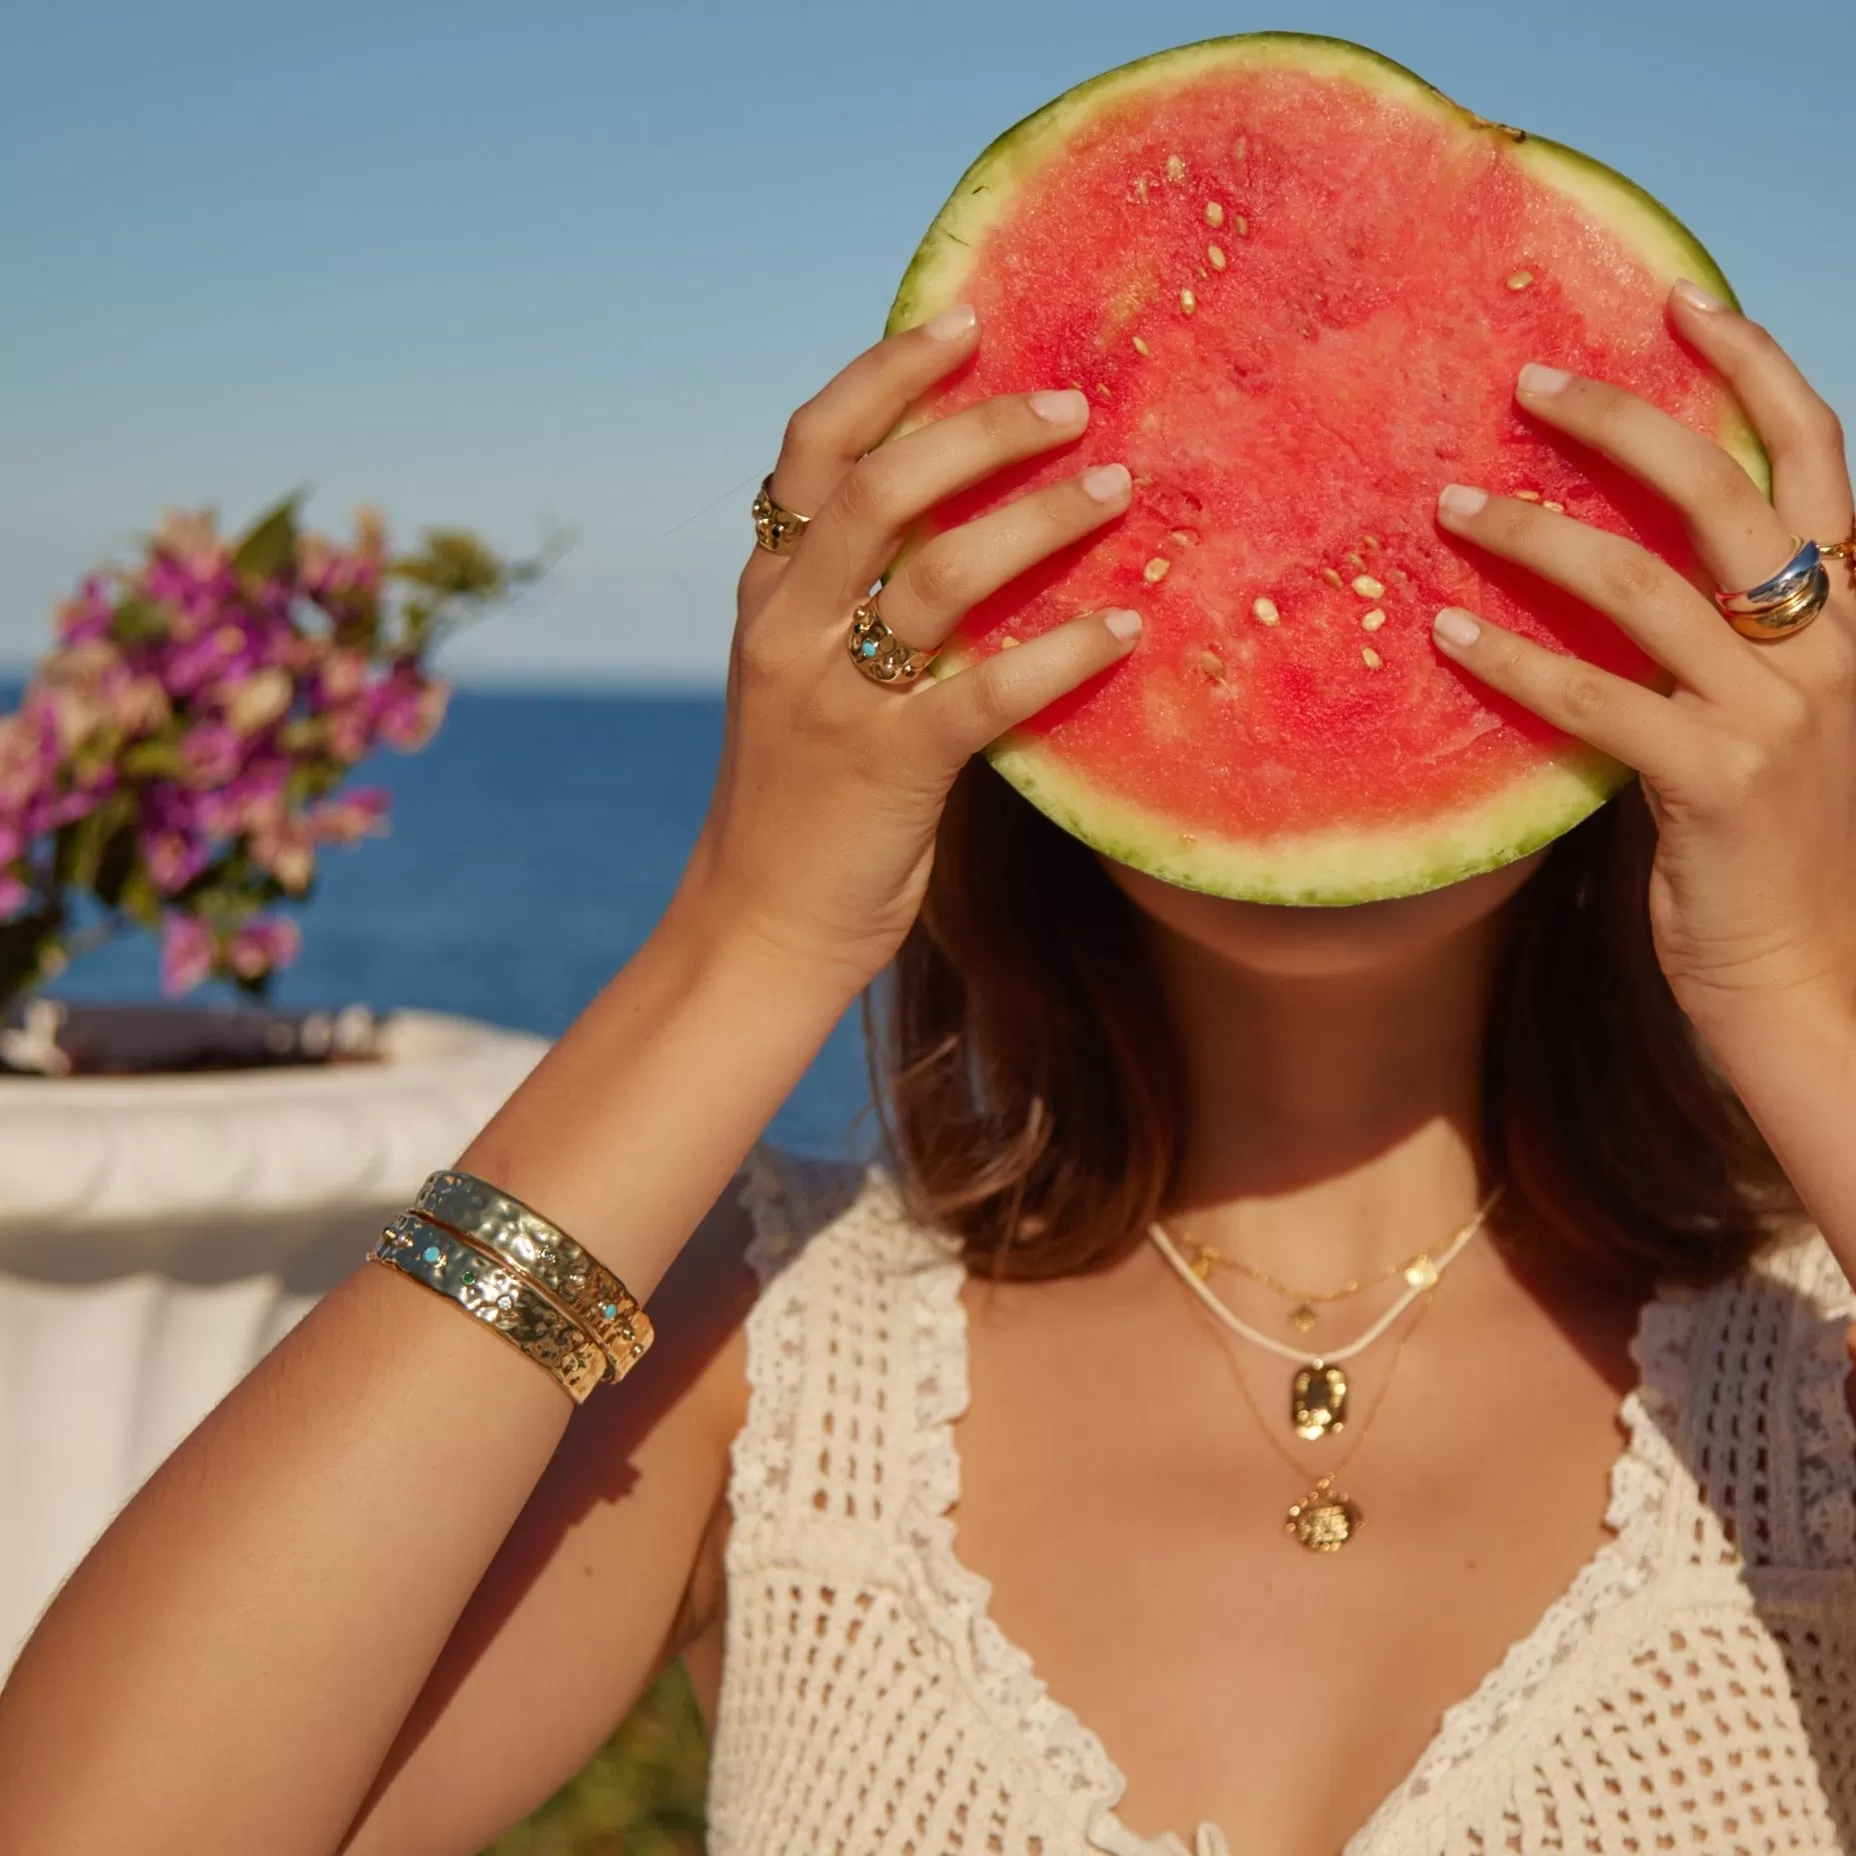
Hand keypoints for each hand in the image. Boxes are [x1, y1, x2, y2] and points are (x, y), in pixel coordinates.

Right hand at [674, 305, 1139, 992]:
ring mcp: (833, 699)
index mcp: (767, 597)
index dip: (887, 376)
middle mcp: (789, 631)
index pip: (811, 450)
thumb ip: (853, 605)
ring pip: (939, 573)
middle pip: (881, 486)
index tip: (966, 323)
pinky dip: (1065, 652)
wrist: (757, 929)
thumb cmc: (801, 805)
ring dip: (1038, 519)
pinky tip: (1127, 628)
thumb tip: (962, 527)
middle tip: (1074, 407)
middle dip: (980, 429)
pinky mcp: (889, 769)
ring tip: (1118, 490)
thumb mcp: (800, 685)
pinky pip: (988, 691)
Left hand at [1426, 280, 1855, 1038]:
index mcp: (1852, 616)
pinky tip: (1446, 633)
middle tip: (1527, 380)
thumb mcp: (1768, 719)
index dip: (1756, 368)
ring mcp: (1781, 713)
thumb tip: (1605, 569)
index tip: (1679, 300)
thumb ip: (1719, 641)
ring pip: (1647, 584)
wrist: (1804, 974)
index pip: (1816, 459)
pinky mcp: (1717, 781)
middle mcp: (1833, 647)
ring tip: (1449, 503)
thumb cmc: (1767, 848)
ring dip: (1536, 534)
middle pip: (1730, 492)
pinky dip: (1514, 660)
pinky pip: (1596, 699)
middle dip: (1627, 421)